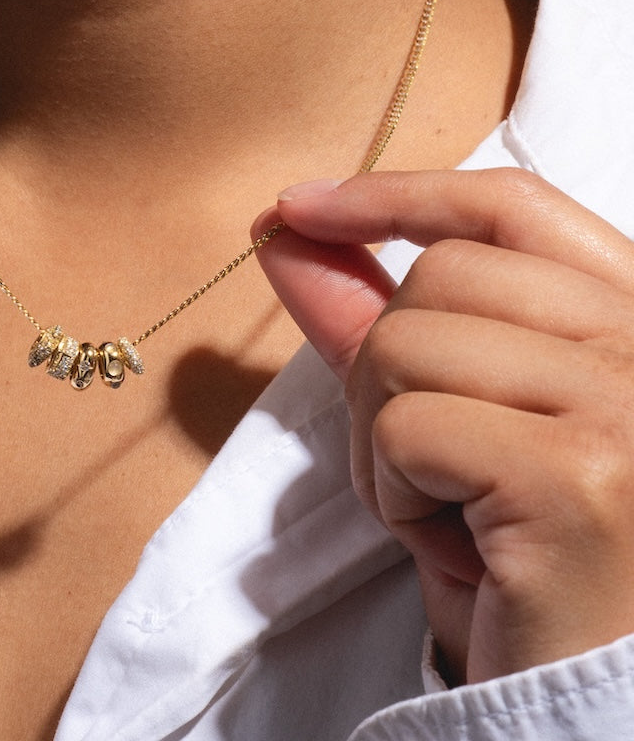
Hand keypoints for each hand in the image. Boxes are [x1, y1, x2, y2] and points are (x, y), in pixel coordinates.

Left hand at [255, 169, 633, 683]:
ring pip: (406, 345)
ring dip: (383, 439)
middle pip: (437, 278)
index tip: (299, 205)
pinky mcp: (578, 478)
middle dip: (382, 367)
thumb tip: (285, 229)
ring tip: (448, 509)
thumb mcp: (439, 413)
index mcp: (633, 321)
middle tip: (426, 463)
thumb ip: (369, 312)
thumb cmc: (513, 551)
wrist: (575, 702)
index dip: (396, 194)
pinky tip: (455, 546)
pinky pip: (405, 428)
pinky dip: (392, 492)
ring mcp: (627, 409)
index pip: (509, 207)